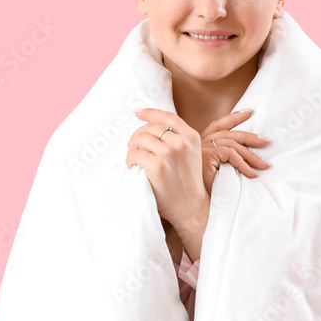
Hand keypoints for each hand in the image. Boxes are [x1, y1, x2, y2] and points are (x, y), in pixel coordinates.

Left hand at [126, 108, 210, 253]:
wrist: (191, 207)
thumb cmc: (187, 182)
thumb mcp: (191, 154)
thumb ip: (177, 139)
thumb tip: (149, 126)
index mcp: (191, 137)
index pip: (167, 117)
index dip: (150, 112)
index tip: (138, 113)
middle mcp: (181, 142)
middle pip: (149, 128)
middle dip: (137, 137)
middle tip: (133, 148)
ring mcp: (169, 153)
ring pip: (140, 140)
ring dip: (132, 150)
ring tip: (133, 160)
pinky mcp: (157, 166)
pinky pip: (134, 155)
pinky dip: (130, 161)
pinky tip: (133, 168)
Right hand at [199, 109, 269, 194]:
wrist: (188, 203)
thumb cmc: (200, 192)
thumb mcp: (213, 172)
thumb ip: (222, 161)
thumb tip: (243, 158)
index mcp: (199, 144)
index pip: (217, 126)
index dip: (232, 118)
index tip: (248, 112)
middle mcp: (198, 144)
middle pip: (227, 133)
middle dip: (249, 136)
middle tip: (265, 141)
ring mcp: (201, 149)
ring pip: (232, 144)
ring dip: (251, 155)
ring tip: (264, 165)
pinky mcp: (206, 156)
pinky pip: (231, 155)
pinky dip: (244, 164)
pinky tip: (251, 174)